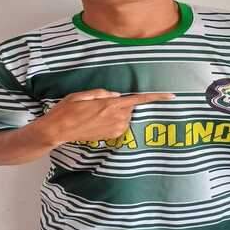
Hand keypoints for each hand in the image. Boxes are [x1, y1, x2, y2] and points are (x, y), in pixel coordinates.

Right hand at [40, 88, 175, 145]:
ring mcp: (114, 129)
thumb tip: (117, 95)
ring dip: (118, 112)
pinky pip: (119, 124)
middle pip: (130, 107)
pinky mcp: (110, 136)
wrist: (58, 131)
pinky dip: (114, 120)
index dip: (156, 97)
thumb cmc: (67, 109)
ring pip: (125, 116)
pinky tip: (98, 120)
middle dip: (123, 103)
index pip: (138, 99)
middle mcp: (116, 118)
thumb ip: (102, 93)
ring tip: (97, 113)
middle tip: (103, 103)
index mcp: (111, 104)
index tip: (171, 96)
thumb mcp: (82, 94)